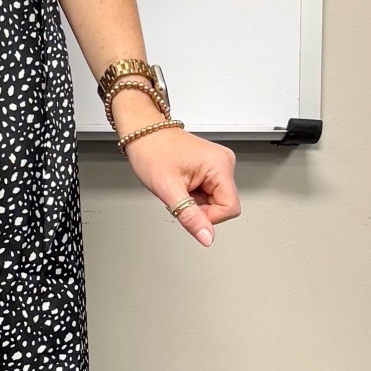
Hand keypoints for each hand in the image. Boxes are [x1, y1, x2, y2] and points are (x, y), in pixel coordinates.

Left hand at [121, 120, 239, 245]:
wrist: (141, 133)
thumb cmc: (151, 151)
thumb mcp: (168, 190)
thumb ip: (190, 217)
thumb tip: (206, 237)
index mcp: (220, 165)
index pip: (229, 208)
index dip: (208, 216)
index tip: (188, 208)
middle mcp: (224, 163)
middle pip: (223, 205)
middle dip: (200, 208)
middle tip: (179, 194)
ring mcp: (218, 164)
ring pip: (215, 201)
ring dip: (195, 201)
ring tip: (178, 185)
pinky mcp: (210, 167)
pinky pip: (208, 192)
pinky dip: (193, 194)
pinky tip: (181, 183)